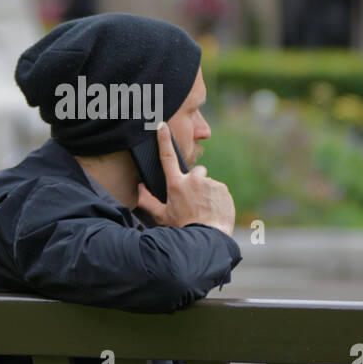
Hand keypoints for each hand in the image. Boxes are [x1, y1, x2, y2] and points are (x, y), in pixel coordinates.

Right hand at [135, 122, 235, 237]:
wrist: (207, 238)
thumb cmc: (182, 228)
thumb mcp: (162, 217)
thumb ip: (148, 201)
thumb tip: (139, 188)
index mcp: (176, 184)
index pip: (167, 158)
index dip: (163, 140)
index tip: (162, 125)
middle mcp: (193, 180)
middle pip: (195, 171)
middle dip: (195, 181)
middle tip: (194, 200)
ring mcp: (209, 183)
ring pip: (207, 183)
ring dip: (206, 192)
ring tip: (204, 209)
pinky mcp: (223, 189)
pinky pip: (219, 190)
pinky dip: (217, 198)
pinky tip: (213, 211)